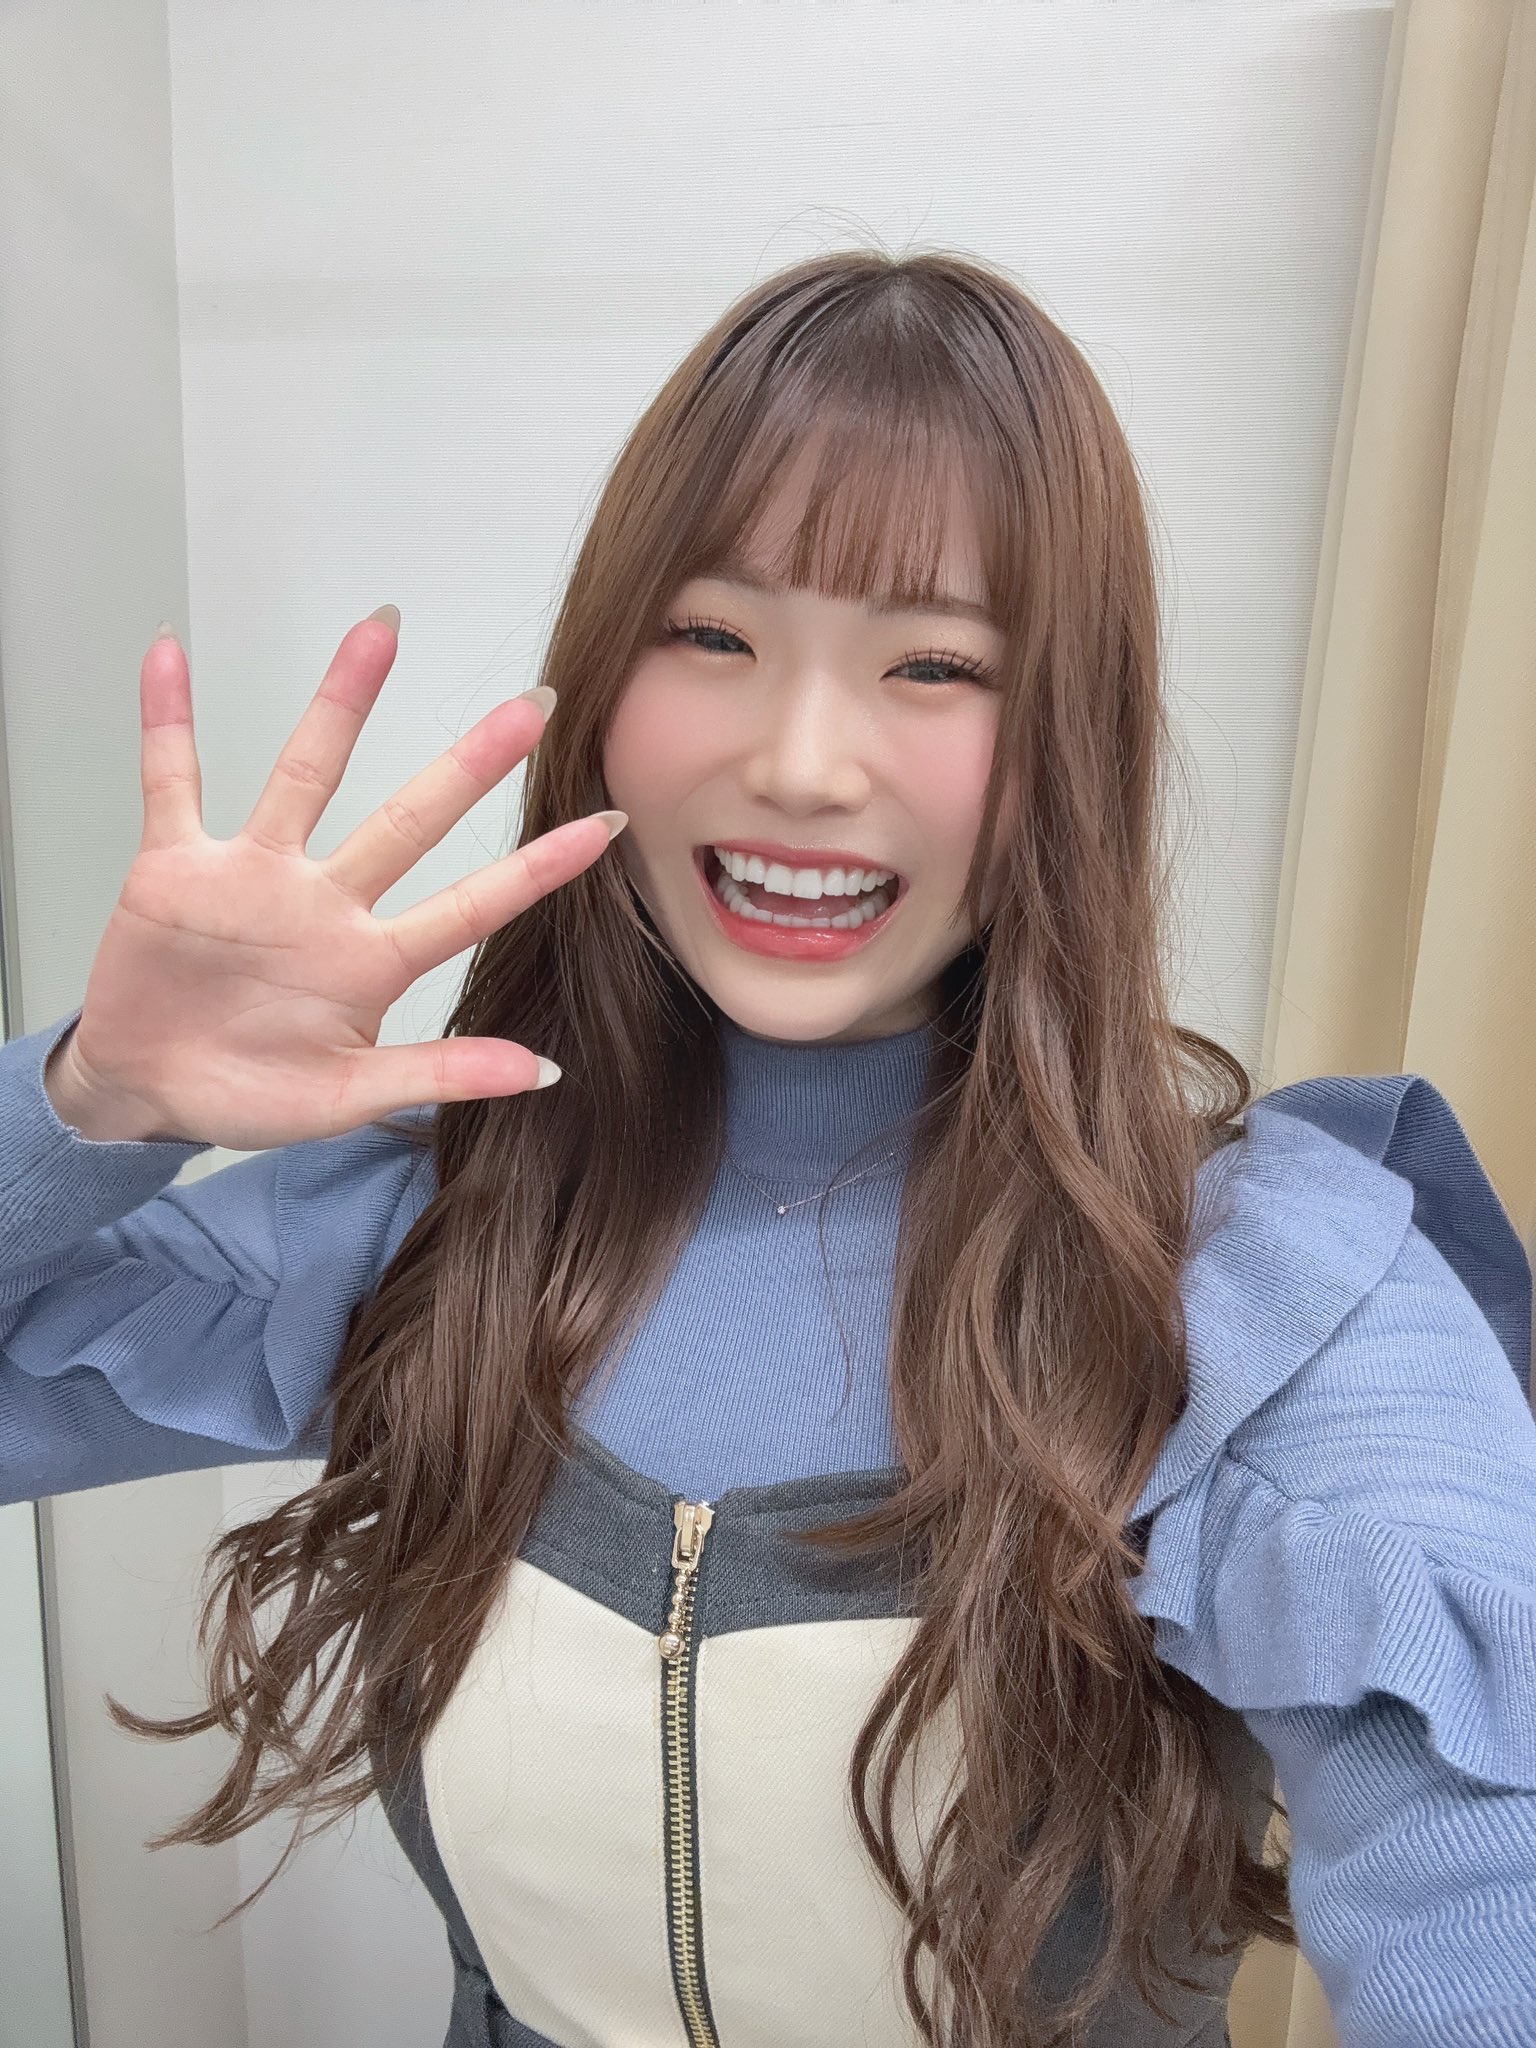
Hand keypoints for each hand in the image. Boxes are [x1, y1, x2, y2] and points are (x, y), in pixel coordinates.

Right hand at [56, 608, 623, 1149]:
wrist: (144, 1090)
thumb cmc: (246, 1095)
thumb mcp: (346, 1097)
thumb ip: (439, 1075)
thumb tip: (543, 1069)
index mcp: (373, 961)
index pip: (474, 906)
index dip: (540, 870)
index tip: (607, 826)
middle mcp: (324, 902)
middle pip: (410, 820)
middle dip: (471, 765)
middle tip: (534, 702)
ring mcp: (252, 874)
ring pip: (306, 773)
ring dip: (341, 703)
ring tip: (381, 630)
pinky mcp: (175, 865)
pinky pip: (172, 778)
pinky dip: (168, 718)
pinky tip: (172, 652)